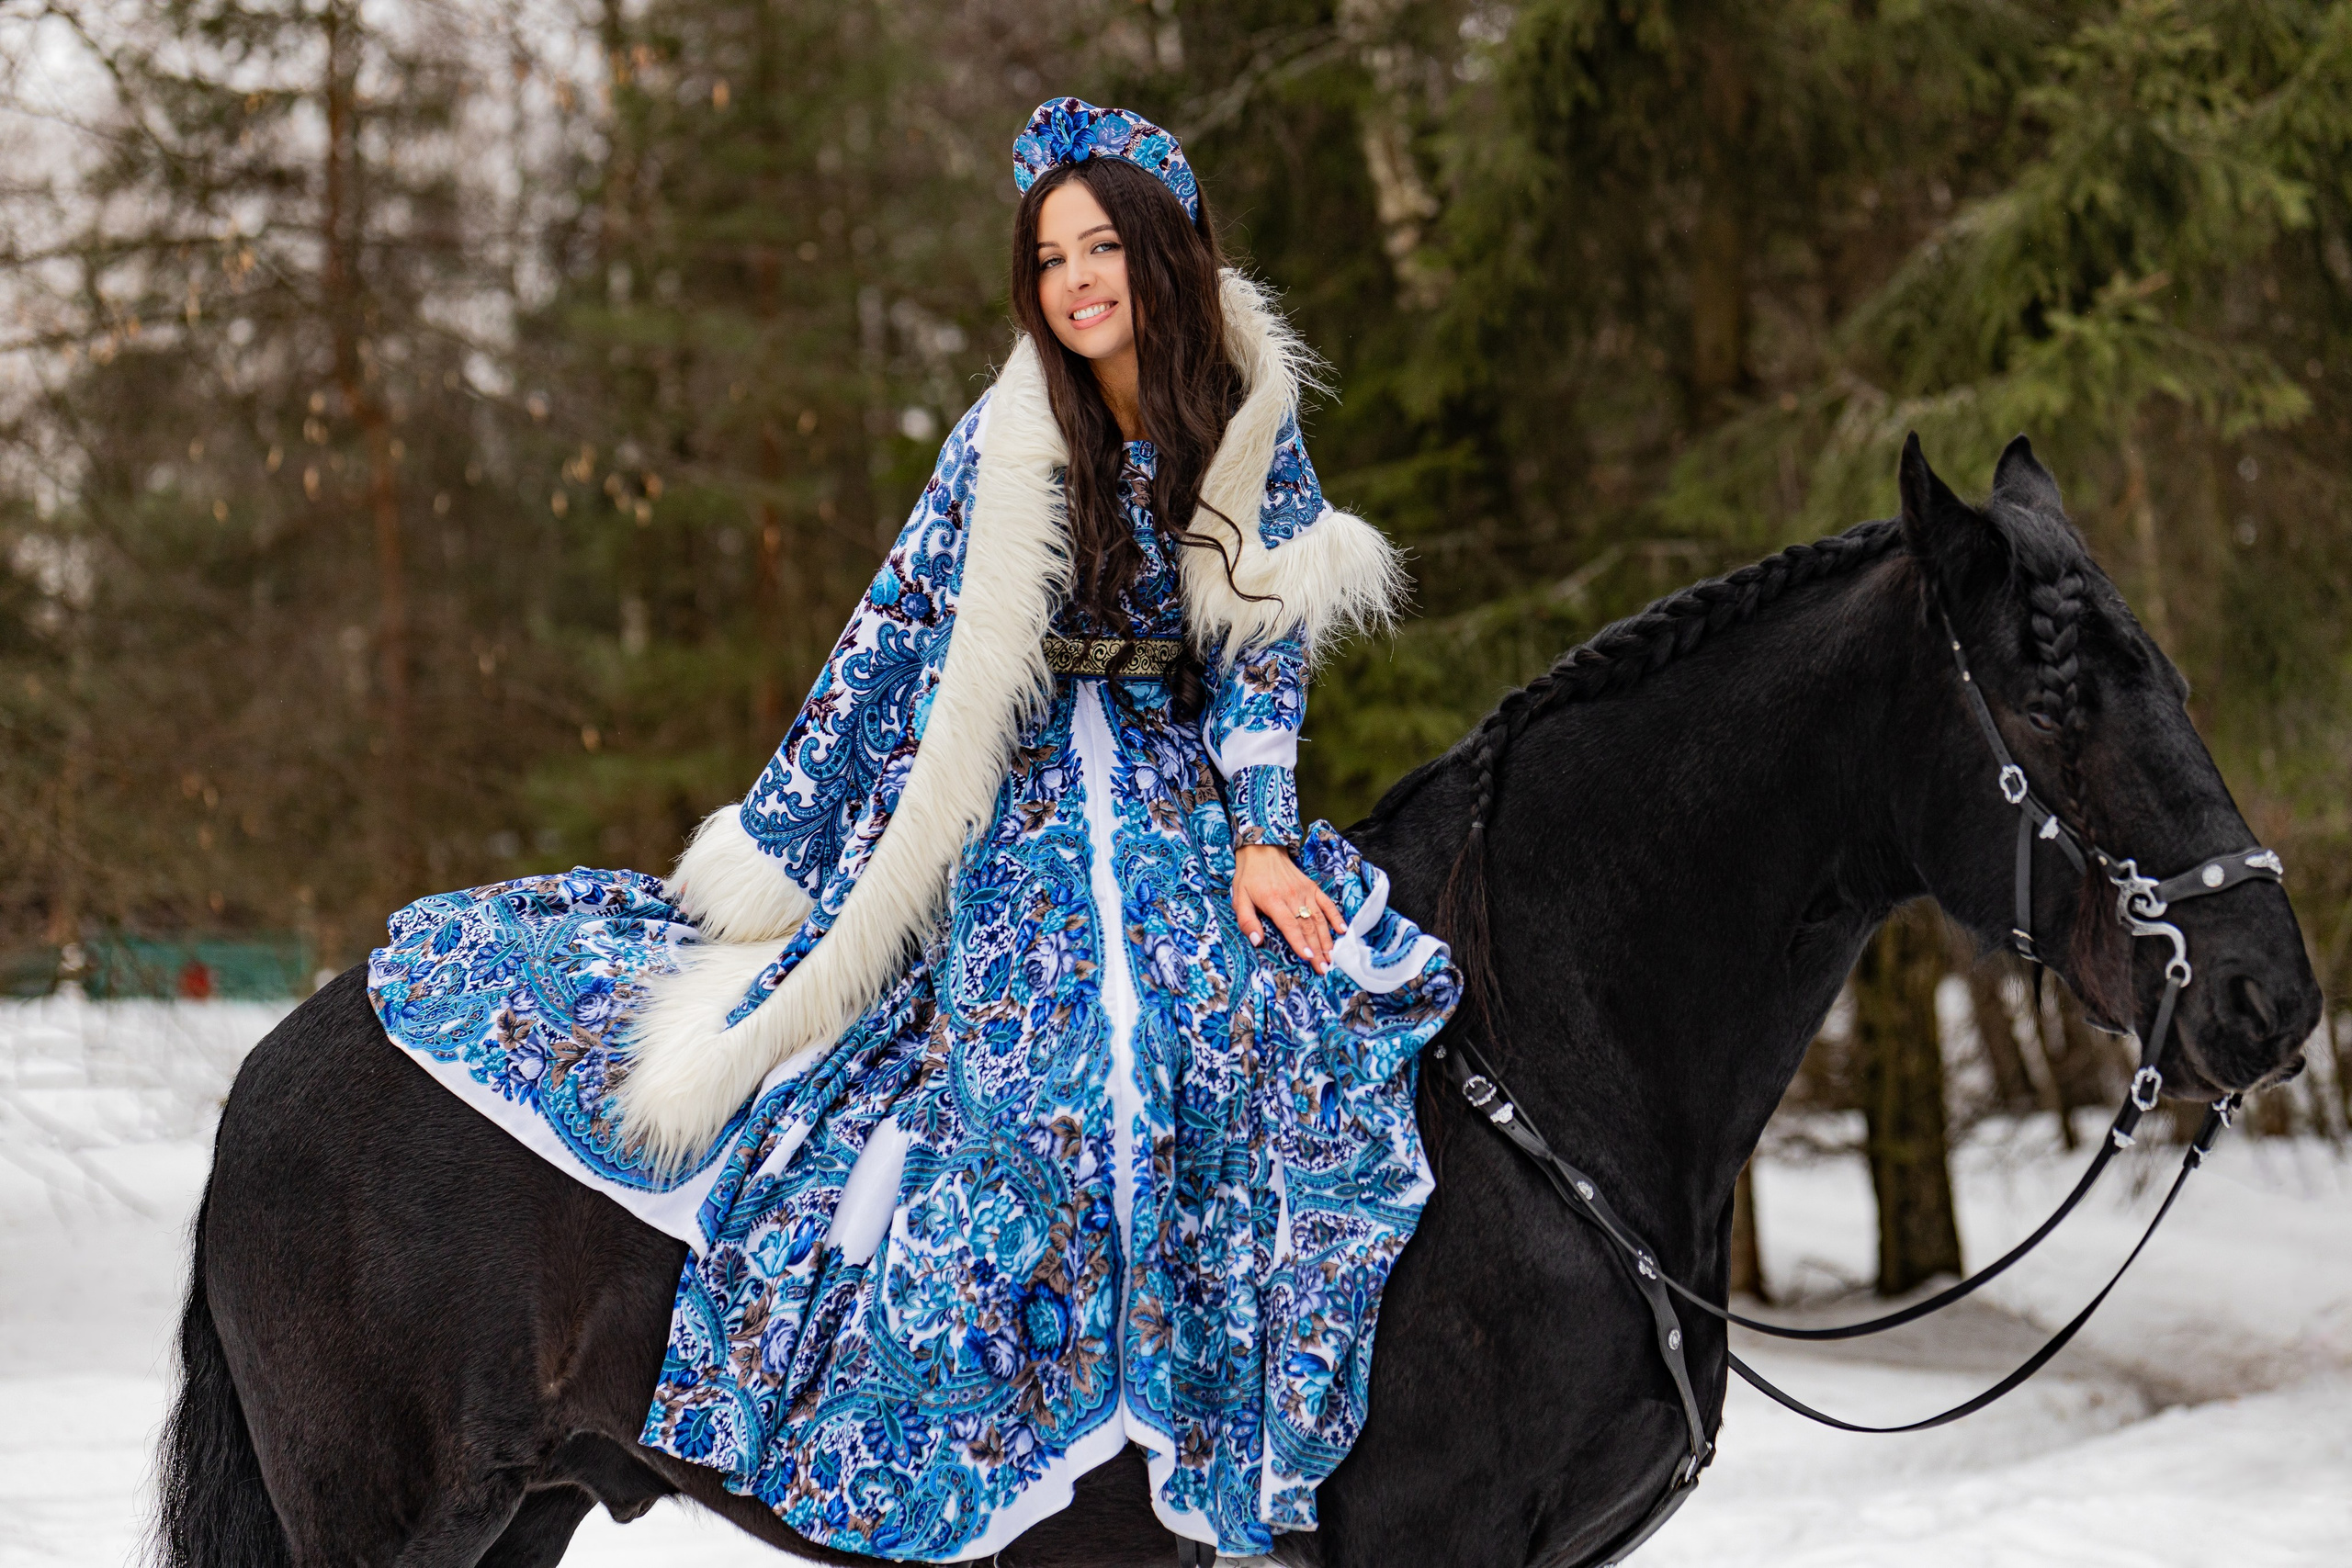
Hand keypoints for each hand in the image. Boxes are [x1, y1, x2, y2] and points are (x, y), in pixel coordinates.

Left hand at [1231, 843, 1345, 973]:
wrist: (1261, 850)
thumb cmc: (1248, 877)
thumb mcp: (1239, 898)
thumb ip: (1247, 921)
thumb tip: (1257, 941)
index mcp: (1273, 901)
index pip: (1290, 925)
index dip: (1300, 942)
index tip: (1309, 957)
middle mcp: (1292, 896)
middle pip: (1307, 926)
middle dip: (1317, 949)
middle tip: (1324, 967)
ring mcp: (1304, 891)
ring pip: (1319, 918)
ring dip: (1327, 938)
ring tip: (1332, 956)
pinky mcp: (1312, 887)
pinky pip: (1326, 903)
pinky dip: (1335, 916)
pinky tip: (1342, 930)